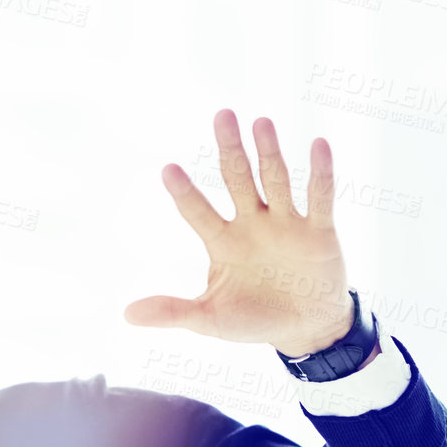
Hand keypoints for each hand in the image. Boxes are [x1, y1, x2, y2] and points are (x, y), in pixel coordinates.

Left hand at [123, 109, 354, 355]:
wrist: (304, 330)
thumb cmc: (255, 319)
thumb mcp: (210, 320)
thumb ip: (173, 312)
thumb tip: (126, 314)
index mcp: (223, 241)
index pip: (199, 212)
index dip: (185, 193)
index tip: (167, 170)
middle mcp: (253, 223)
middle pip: (239, 180)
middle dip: (230, 151)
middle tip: (222, 116)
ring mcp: (286, 224)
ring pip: (276, 180)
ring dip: (269, 153)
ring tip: (261, 123)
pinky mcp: (319, 231)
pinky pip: (319, 198)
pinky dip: (320, 173)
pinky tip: (318, 145)